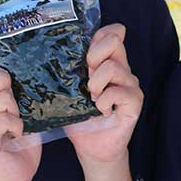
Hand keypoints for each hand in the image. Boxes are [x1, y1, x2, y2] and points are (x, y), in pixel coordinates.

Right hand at [0, 61, 39, 180]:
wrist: (16, 174)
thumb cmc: (20, 139)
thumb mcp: (18, 109)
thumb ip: (13, 92)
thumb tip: (25, 69)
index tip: (5, 80)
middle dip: (3, 79)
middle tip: (14, 98)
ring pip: (2, 99)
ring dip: (18, 110)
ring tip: (18, 124)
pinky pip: (3, 120)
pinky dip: (18, 126)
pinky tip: (18, 135)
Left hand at [68, 24, 142, 163]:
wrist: (92, 147)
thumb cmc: (79, 119)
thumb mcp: (69, 90)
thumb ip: (68, 70)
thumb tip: (44, 52)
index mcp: (109, 62)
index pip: (112, 32)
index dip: (100, 36)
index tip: (86, 56)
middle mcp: (123, 70)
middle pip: (114, 40)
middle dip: (94, 55)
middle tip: (87, 76)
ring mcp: (131, 85)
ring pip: (112, 67)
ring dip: (95, 84)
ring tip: (91, 99)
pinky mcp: (135, 101)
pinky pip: (118, 91)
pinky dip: (103, 101)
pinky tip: (101, 111)